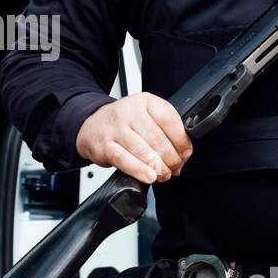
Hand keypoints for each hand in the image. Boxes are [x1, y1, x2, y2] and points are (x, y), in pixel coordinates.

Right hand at [76, 92, 192, 184]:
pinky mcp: (105, 145)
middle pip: (158, 139)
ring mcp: (115, 128)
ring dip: (158, 168)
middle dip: (171, 158)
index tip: (185, 153)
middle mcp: (129, 111)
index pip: (169, 120)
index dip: (181, 141)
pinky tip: (149, 176)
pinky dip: (140, 171)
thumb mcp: (146, 116)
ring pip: (144, 151)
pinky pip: (126, 161)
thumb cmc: (123, 123)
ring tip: (163, 174)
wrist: (93, 126)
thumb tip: (182, 154)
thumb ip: (165, 131)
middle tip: (174, 167)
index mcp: (145, 101)